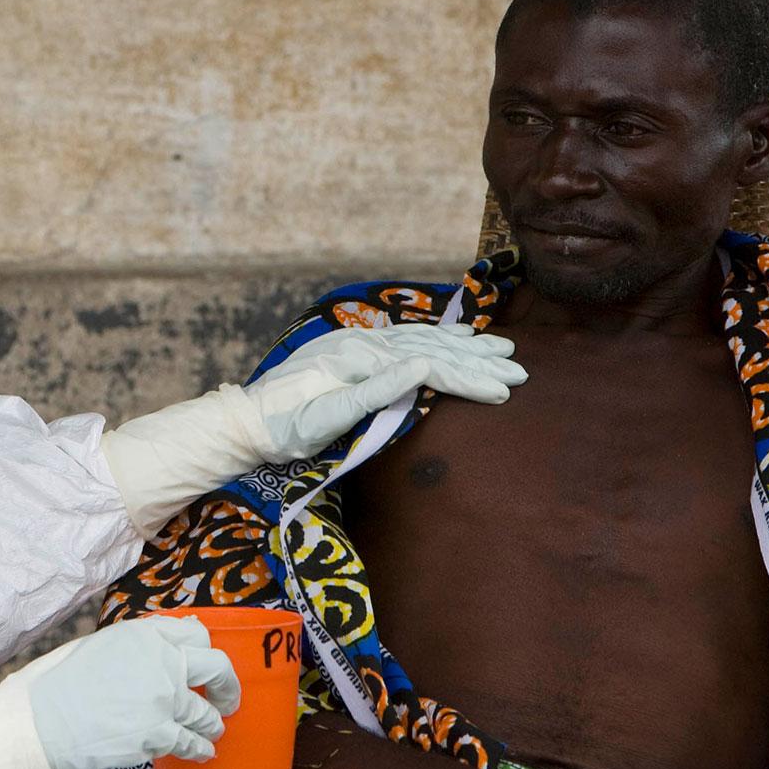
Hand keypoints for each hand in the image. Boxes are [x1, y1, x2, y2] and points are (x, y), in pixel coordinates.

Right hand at [26, 617, 241, 768]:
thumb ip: (139, 640)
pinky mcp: (157, 735)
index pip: (196, 635)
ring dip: (212, 724)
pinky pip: (191, 743)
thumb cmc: (54, 684)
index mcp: (143, 635)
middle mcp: (160, 661)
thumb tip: (175, 633)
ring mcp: (162, 700)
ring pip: (207, 713)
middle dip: (227, 685)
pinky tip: (201, 752)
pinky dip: (199, 749)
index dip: (206, 651)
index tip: (207, 665)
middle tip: (227, 698)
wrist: (35, 726)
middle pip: (217, 667)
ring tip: (212, 730)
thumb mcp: (97, 645)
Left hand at [245, 323, 524, 462]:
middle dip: (479, 361)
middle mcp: (364, 343)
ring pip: (424, 339)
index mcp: (361, 358)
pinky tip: (456, 340)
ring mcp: (359, 343)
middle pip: (433, 348)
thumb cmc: (285, 429)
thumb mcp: (327, 418)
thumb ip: (376, 391)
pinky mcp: (355, 350)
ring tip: (503, 348)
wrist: (247, 420)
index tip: (504, 392)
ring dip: (465, 346)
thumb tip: (421, 368)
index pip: (429, 366)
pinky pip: (407, 339)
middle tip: (520, 372)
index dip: (468, 379)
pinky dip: (438, 339)